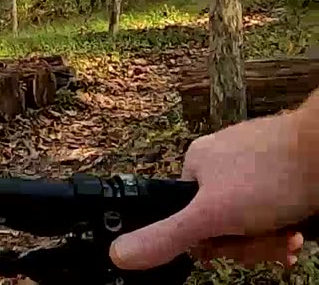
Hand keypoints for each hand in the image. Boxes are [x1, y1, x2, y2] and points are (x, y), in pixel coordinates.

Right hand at [110, 108, 318, 269]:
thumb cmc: (274, 174)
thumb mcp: (212, 215)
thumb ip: (167, 235)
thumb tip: (119, 253)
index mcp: (196, 164)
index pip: (189, 217)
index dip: (210, 240)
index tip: (228, 246)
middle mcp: (222, 162)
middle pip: (224, 221)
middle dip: (247, 241)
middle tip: (266, 240)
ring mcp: (255, 166)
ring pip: (253, 219)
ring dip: (271, 237)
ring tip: (288, 235)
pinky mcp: (284, 172)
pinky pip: (276, 210)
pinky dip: (285, 226)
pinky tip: (296, 232)